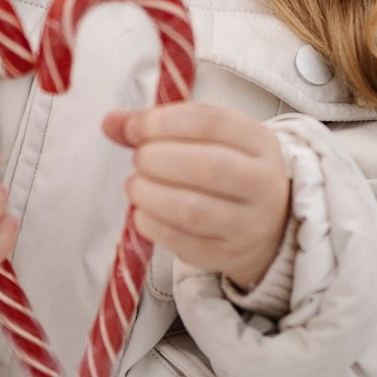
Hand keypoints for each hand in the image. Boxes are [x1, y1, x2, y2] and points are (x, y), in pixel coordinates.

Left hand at [104, 103, 290, 290]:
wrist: (265, 227)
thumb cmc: (227, 172)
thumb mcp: (207, 141)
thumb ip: (157, 127)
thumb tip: (111, 123)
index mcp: (259, 143)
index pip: (212, 122)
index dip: (164, 122)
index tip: (134, 128)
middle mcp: (262, 183)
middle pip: (208, 166)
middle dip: (158, 159)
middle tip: (139, 159)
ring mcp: (248, 223)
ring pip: (193, 209)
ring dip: (150, 194)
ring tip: (135, 186)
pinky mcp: (226, 254)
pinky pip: (182, 242)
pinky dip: (152, 224)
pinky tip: (142, 212)